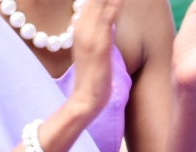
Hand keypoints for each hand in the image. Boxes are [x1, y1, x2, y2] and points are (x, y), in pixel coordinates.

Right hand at [67, 0, 123, 119]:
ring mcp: (90, 32)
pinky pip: (110, 13)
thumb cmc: (93, 76)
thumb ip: (100, 29)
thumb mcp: (95, 47)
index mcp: (80, 24)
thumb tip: (108, 16)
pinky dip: (115, 1)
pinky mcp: (100, 42)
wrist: (86, 99)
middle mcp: (82, 24)